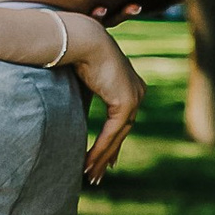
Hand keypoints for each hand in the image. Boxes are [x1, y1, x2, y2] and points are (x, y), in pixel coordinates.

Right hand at [54, 9, 144, 183]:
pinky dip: (100, 149)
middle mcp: (137, 92)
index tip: (109, 161)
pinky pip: (112, 133)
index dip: (113, 143)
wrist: (81, 39)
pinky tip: (88, 163)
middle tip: (97, 174)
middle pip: (122, 132)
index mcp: (130, 85)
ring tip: (90, 175)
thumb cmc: (77, 55)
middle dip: (108, 155)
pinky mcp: (125, 103)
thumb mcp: (84, 85)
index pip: (123, 121)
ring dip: (102, 158)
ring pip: (118, 136)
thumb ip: (88, 102)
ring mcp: (134, 98)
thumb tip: (77, 119)